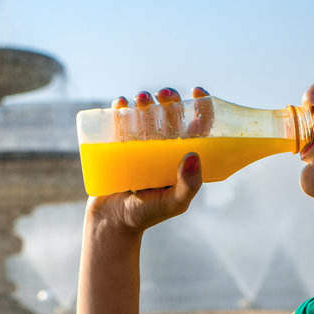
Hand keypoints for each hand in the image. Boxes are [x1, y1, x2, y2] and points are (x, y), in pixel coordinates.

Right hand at [86, 87, 213, 232]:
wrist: (112, 221)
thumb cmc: (147, 215)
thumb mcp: (173, 203)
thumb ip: (188, 185)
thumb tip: (193, 154)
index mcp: (183, 158)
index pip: (198, 128)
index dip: (201, 108)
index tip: (196, 92)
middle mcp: (164, 148)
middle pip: (171, 116)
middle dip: (169, 100)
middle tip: (164, 95)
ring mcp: (140, 146)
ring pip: (146, 115)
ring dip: (145, 100)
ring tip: (141, 99)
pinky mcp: (118, 146)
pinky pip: (121, 121)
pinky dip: (121, 108)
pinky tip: (121, 103)